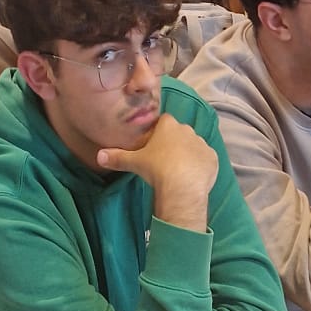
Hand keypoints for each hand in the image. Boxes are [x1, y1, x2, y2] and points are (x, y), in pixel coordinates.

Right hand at [97, 110, 217, 226]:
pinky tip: (192, 177)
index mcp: (168, 125)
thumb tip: (98, 155)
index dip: (157, 134)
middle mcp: (187, 129)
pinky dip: (200, 166)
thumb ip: (117, 157)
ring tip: (178, 172)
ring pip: (193, 146)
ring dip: (187, 154)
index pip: (162, 123)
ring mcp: (201, 143)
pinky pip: (205, 159)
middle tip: (163, 161)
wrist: (182, 187)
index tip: (152, 147)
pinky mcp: (212, 158)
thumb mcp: (134, 162)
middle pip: (178, 133)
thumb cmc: (156, 169)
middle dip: (172, 143)